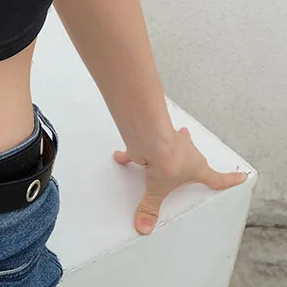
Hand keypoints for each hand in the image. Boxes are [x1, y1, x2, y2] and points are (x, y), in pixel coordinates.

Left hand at [114, 126, 248, 235]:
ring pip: (173, 145)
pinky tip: (120, 156)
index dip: (231, 180)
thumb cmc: (166, 161)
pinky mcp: (157, 137)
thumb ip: (150, 208)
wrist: (152, 139)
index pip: (218, 179)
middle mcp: (188, 153)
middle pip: (194, 158)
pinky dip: (134, 150)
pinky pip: (146, 144)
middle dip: (191, 162)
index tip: (242, 176)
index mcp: (197, 168)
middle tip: (189, 166)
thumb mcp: (158, 191)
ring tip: (156, 155)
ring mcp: (174, 142)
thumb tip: (144, 226)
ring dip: (165, 149)